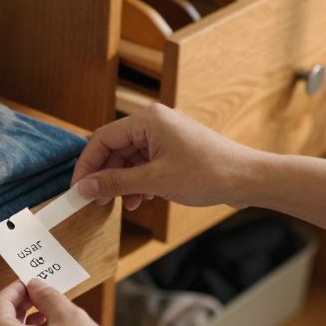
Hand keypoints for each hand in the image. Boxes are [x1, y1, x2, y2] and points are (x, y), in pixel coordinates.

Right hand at [71, 103, 265, 210]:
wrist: (247, 178)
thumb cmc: (208, 173)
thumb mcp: (155, 181)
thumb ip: (116, 183)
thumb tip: (85, 188)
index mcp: (147, 120)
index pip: (102, 139)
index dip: (87, 165)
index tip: (78, 189)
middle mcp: (154, 122)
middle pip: (114, 148)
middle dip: (105, 176)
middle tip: (97, 201)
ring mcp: (165, 135)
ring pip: (129, 158)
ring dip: (122, 183)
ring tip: (124, 205)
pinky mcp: (174, 149)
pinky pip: (145, 163)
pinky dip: (138, 182)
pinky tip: (141, 200)